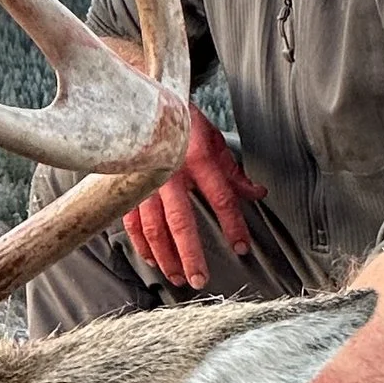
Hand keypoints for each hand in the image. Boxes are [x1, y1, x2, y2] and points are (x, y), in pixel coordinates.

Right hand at [122, 106, 265, 290]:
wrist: (144, 103)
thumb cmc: (182, 120)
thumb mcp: (214, 140)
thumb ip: (233, 171)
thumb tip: (256, 193)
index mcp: (197, 158)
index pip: (220, 198)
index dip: (232, 225)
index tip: (240, 247)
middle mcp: (169, 172)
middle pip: (180, 222)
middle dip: (190, 254)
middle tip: (200, 279)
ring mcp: (144, 181)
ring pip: (153, 227)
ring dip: (165, 256)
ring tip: (177, 277)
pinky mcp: (126, 187)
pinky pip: (132, 222)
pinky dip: (142, 244)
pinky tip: (152, 260)